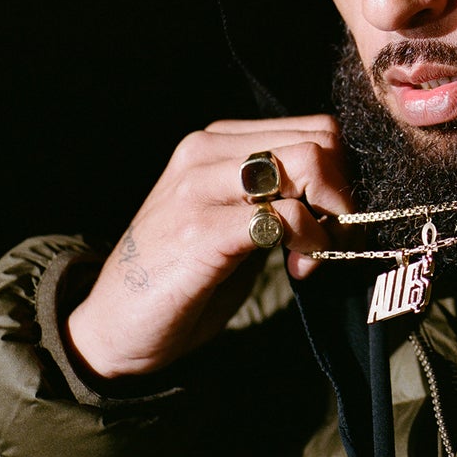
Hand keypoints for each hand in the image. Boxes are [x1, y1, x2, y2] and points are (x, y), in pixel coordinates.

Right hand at [67, 115, 351, 377]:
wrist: (111, 328)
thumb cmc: (180, 278)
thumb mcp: (233, 222)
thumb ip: (276, 197)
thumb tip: (340, 197)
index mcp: (216, 143)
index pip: (314, 128)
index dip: (344, 175)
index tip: (338, 222)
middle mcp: (206, 151)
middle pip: (320, 139)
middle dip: (345, 193)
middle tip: (336, 241)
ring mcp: (200, 186)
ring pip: (308, 162)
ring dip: (333, 214)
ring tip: (315, 255)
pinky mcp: (201, 230)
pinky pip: (285, 214)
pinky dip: (311, 242)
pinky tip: (300, 269)